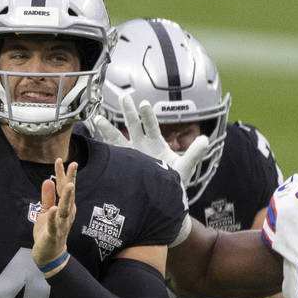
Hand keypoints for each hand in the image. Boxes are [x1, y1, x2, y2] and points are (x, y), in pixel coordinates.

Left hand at [32, 159, 76, 270]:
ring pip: (65, 209)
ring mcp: (61, 224)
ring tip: (69, 184)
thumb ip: (47, 197)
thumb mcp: (46, 211)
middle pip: (68, 195)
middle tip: (73, 165)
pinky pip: (54, 225)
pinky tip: (52, 209)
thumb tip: (48, 180)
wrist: (50, 255)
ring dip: (67, 197)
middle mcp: (66, 214)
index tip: (60, 160)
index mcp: (64, 207)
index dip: (62, 174)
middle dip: (71, 180)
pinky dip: (53, 217)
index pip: (63, 188)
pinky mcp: (54, 234)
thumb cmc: (49, 232)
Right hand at [96, 97, 210, 185]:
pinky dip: (102, 149)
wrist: (163, 200)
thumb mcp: (185, 166)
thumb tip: (205, 140)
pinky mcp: (123, 166)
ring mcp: (131, 156)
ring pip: (117, 140)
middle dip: (129, 112)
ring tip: (97, 118)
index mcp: (156, 144)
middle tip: (125, 97)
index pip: (151, 126)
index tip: (144, 104)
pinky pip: (111, 155)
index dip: (147, 116)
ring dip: (108, 129)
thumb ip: (195, 153)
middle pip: (133, 126)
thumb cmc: (173, 184)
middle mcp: (141, 147)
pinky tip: (92, 143)